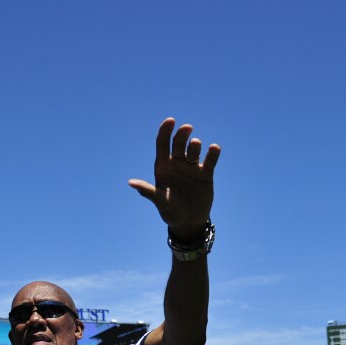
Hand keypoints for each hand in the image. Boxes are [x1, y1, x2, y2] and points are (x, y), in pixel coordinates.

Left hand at [129, 117, 220, 242]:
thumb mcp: (160, 201)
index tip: (171, 120)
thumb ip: (147, 191)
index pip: (162, 143)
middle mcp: (177, 163)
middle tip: (187, 128)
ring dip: (194, 145)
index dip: (165, 130)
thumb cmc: (170, 211)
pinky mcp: (205, 174)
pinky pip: (210, 160)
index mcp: (163, 166)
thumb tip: (131, 183)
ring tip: (195, 146)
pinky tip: (214, 149)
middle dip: (182, 134)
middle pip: (178, 143)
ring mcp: (191, 167)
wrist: (189, 222)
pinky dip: (212, 153)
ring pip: (193, 149)